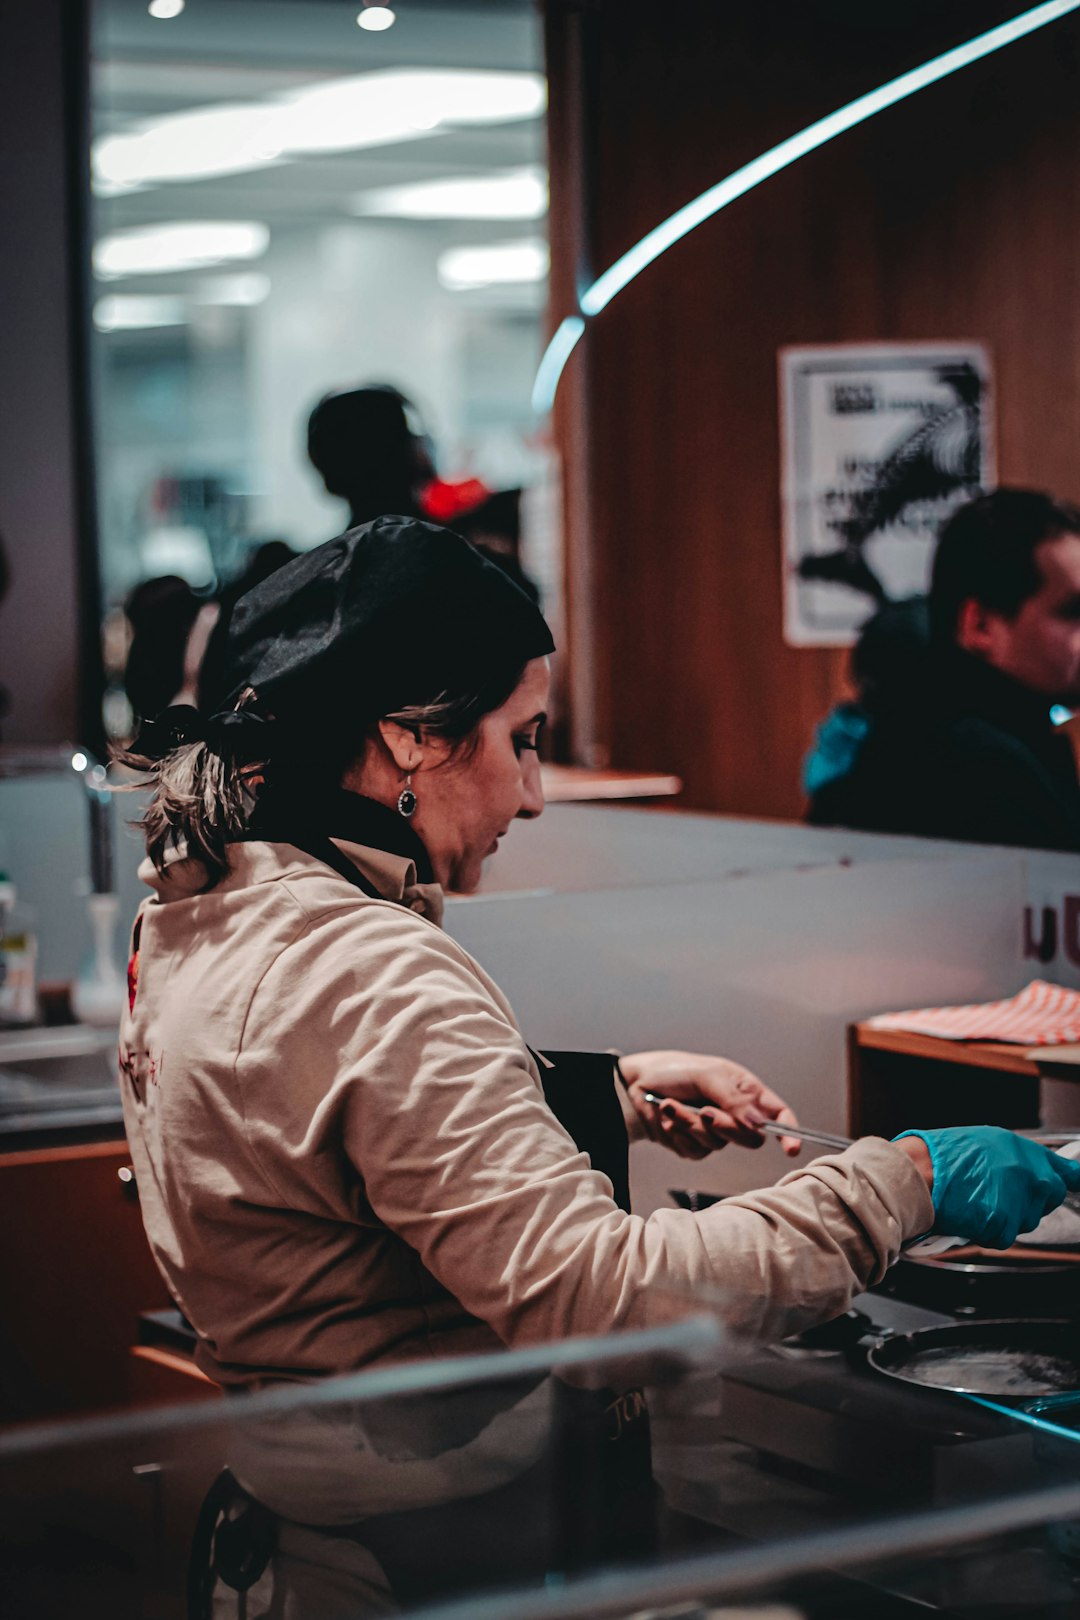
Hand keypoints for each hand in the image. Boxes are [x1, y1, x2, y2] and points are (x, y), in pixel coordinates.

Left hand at [619, 1050, 801, 1160]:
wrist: (635, 1085)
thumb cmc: (673, 1070)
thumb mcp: (706, 1074)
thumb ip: (733, 1099)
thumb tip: (758, 1125)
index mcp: (745, 1091)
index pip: (777, 1114)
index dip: (788, 1132)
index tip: (790, 1149)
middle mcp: (734, 1113)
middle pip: (750, 1138)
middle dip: (725, 1127)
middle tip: (703, 1111)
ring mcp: (714, 1132)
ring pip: (719, 1144)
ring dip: (691, 1125)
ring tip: (671, 1106)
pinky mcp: (694, 1145)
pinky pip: (696, 1151)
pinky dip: (679, 1133)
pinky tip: (666, 1117)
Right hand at [895, 1126, 1079, 1248]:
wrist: (916, 1174)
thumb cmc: (937, 1156)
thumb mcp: (979, 1143)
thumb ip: (1008, 1159)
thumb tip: (1020, 1172)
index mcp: (1020, 1149)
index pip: (1064, 1168)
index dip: (1073, 1177)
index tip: (1077, 1180)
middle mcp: (1026, 1173)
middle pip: (1047, 1198)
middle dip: (1029, 1201)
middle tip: (998, 1197)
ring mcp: (1018, 1199)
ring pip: (1024, 1221)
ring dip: (1004, 1218)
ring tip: (974, 1202)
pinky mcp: (1003, 1222)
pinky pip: (1002, 1236)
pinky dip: (986, 1232)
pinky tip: (968, 1217)